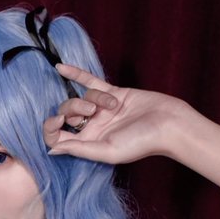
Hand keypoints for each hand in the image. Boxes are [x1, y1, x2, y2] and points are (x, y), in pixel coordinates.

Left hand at [44, 64, 186, 164]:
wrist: (168, 123)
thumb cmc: (141, 142)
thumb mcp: (108, 151)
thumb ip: (79, 149)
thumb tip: (51, 150)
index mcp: (88, 144)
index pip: (58, 138)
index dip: (51, 129)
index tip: (58, 121)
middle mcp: (92, 127)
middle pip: (67, 114)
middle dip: (74, 109)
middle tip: (91, 111)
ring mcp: (101, 110)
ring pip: (82, 97)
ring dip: (95, 98)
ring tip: (113, 105)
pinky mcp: (112, 93)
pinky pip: (90, 81)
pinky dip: (75, 74)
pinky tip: (60, 67)